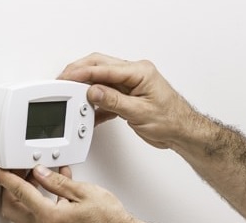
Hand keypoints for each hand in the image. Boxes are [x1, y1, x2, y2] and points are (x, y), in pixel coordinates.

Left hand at [0, 163, 135, 222]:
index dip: (2, 177)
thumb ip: (57, 182)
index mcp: (49, 216)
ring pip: (23, 210)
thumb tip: (40, 172)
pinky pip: (38, 213)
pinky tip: (53, 184)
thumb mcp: (83, 192)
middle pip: (12, 206)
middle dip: (9, 187)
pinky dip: (39, 197)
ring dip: (25, 191)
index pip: (18, 192)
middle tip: (15, 170)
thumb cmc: (108, 220)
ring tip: (36, 173)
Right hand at [58, 52, 194, 148]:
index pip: (104, 68)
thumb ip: (114, 101)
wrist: (182, 133)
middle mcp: (134, 74)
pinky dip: (95, 104)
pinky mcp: (127, 97)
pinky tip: (88, 112)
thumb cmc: (171, 120)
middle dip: (79, 73)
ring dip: (86, 88)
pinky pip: (106, 96)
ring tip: (71, 96)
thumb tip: (93, 91)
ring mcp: (130, 85)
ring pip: (101, 80)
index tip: (67, 78)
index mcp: (139, 71)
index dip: (82, 73)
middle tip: (62, 81)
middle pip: (99, 66)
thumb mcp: (139, 112)